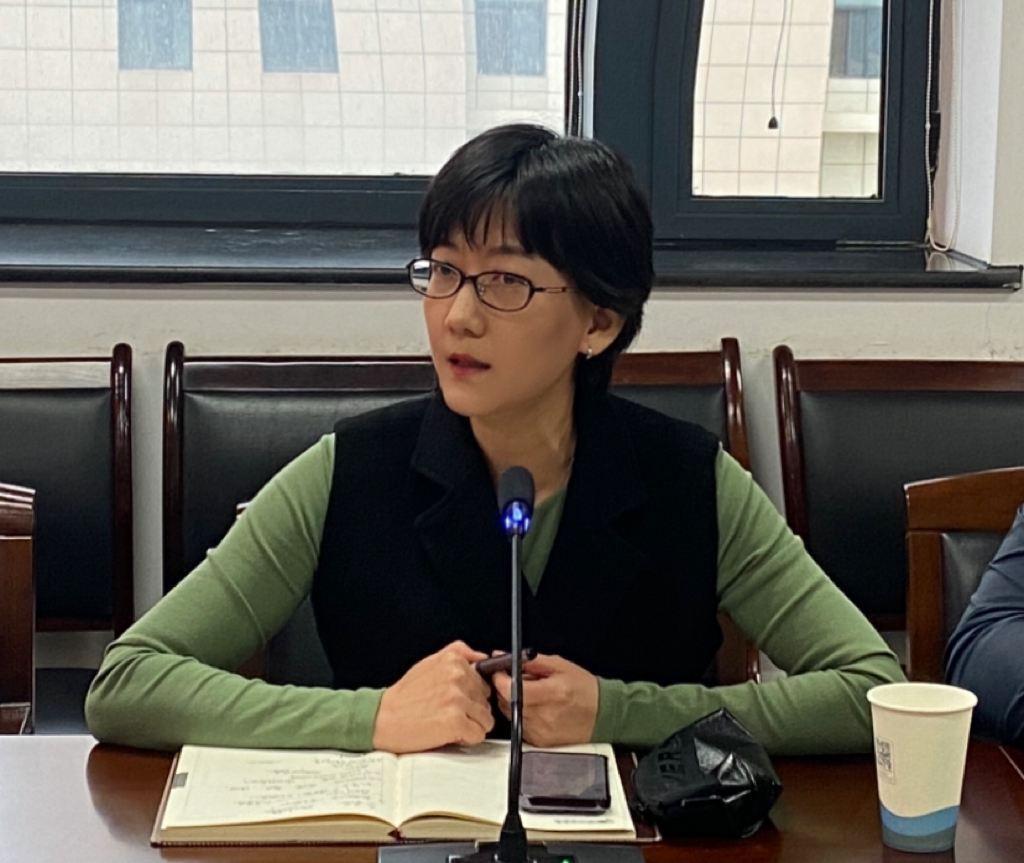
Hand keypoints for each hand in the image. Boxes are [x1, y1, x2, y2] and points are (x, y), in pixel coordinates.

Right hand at [372, 641, 494, 752]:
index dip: (472, 695)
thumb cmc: (405, 695)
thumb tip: (482, 657)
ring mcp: (457, 699)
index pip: (484, 682)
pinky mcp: (455, 721)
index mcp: (453, 661)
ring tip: (447, 723)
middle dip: (472, 711)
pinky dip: (466, 738)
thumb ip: (458, 654)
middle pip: (486, 701)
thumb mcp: (429, 663)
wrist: (382, 718)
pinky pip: (478, 734)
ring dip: (471, 725)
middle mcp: (457, 676)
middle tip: (448, 713)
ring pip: (486, 718)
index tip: (458, 701)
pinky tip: (448, 733)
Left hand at [491, 654, 597, 746]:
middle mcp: (542, 716)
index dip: (499, 678)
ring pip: (510, 713)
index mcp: (549, 694)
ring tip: (530, 693)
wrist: (603, 714)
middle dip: (505, 687)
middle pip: (506, 702)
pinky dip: (521, 714)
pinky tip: (535, 708)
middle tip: (514, 678)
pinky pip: (519, 725)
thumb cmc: (583, 688)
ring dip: (512, 701)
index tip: (500, 670)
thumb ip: (530, 661)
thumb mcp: (559, 666)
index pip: (509, 689)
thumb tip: (503, 656)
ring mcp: (540, 731)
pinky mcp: (540, 742)